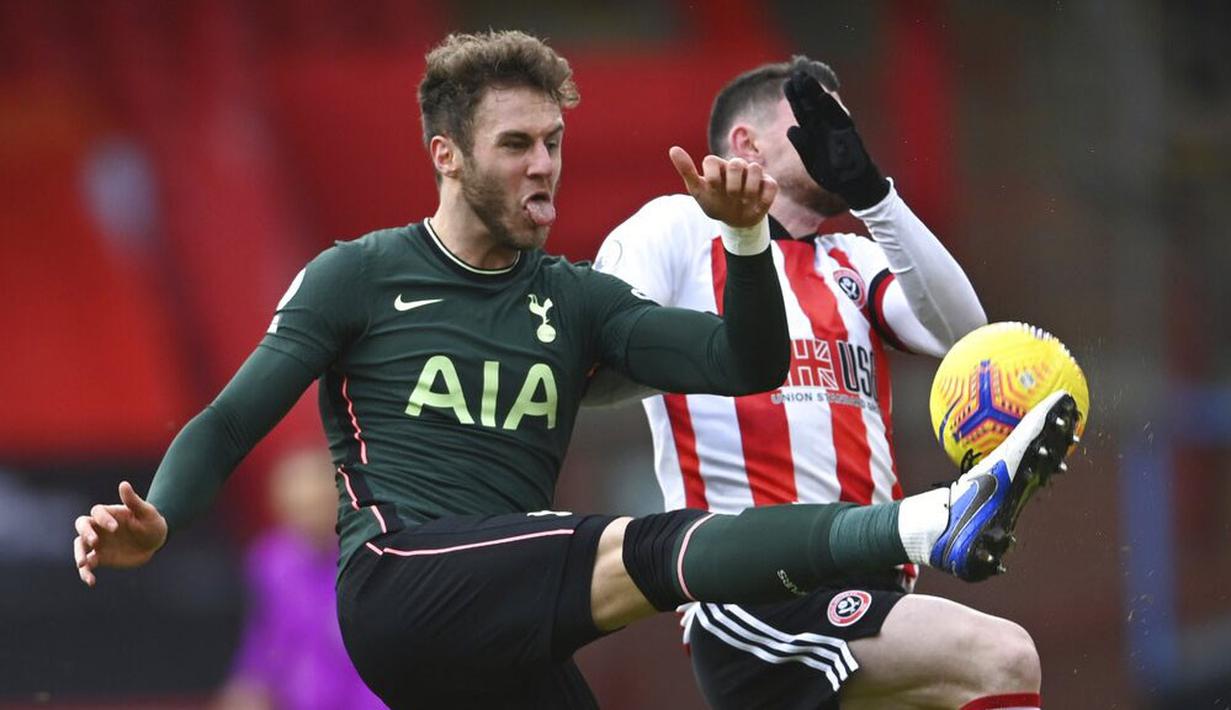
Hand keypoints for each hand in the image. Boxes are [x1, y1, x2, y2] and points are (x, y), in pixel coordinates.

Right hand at [74, 481, 167, 586]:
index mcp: (109, 514)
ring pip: (80, 546)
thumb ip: (133, 501)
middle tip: (94, 543)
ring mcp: (98, 543)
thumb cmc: (152, 522)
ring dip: (79, 554)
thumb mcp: (147, 512)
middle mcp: (99, 527)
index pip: (97, 512)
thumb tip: (124, 484)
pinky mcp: (100, 558)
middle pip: (81, 526)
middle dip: (84, 534)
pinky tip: (91, 581)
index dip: (103, 519)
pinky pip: (88, 565)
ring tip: (83, 564)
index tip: (115, 528)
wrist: (155, 541)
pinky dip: (86, 573)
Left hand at [670, 146, 777, 227]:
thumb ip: (687, 170)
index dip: (711, 177)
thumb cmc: (715, 203)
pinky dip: (763, 199)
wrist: (735, 222)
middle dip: (732, 185)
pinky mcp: (769, 184)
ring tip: (744, 200)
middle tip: (731, 197)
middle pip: (736, 164)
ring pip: (755, 169)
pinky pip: (771, 185)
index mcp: (718, 166)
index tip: (713, 189)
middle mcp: (737, 166)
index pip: (711, 161)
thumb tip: (673, 149)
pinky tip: (755, 205)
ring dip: (748, 191)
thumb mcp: (698, 191)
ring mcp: (754, 174)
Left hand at [784, 70, 888, 209]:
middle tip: (795, 74)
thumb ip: (803, 145)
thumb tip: (791, 128)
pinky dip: (832, 108)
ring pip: (825, 107)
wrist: (854, 185)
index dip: (795, 98)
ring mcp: (837, 128)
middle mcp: (825, 127)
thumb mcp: (812, 162)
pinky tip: (822, 96)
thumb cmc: (833, 174)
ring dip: (815, 93)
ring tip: (806, 79)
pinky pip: (839, 118)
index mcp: (814, 133)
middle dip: (804, 90)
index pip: (802, 112)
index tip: (787, 84)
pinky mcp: (849, 133)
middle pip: (812, 105)